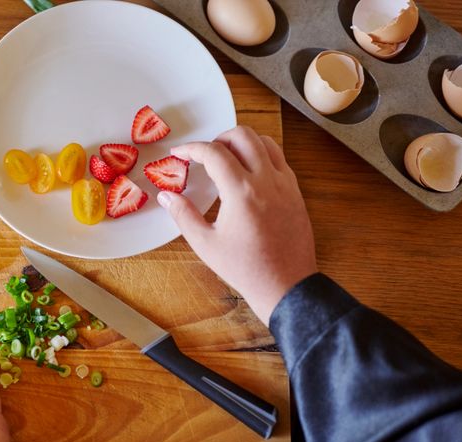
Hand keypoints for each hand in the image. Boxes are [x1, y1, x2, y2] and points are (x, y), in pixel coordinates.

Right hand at [159, 126, 316, 324]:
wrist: (285, 285)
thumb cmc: (245, 268)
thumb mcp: (206, 244)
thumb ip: (184, 215)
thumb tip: (166, 196)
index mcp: (241, 192)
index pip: (214, 153)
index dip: (191, 149)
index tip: (179, 154)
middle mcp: (266, 181)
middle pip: (243, 135)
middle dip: (218, 138)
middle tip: (204, 154)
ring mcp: (285, 184)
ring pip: (265, 141)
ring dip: (243, 142)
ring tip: (227, 158)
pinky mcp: (295, 192)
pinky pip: (279, 159)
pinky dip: (261, 155)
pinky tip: (248, 173)